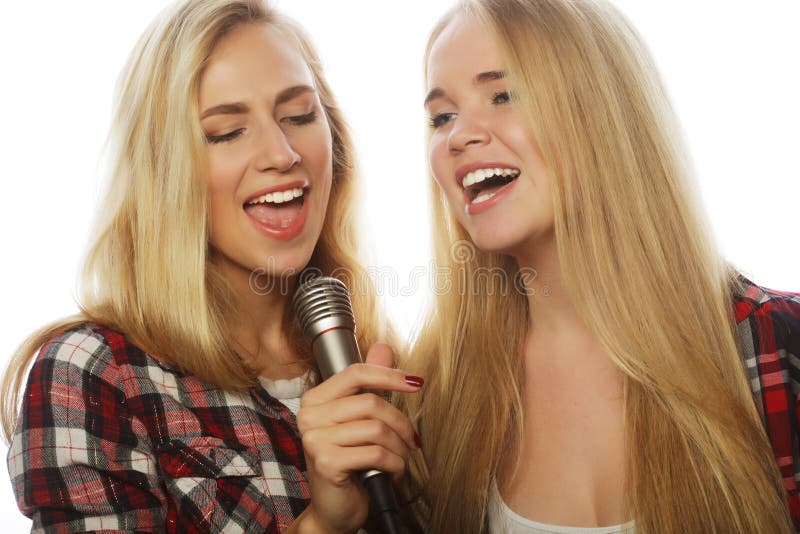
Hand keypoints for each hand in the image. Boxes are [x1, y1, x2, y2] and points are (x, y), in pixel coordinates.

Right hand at [294, 343, 422, 532]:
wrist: (334, 508)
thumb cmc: (348, 463)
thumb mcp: (358, 420)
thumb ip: (368, 384)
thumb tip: (383, 348)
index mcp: (315, 400)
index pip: (355, 373)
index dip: (389, 375)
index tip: (416, 382)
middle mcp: (309, 416)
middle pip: (371, 402)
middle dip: (401, 422)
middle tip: (412, 439)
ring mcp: (315, 439)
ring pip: (376, 429)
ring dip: (400, 447)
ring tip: (402, 457)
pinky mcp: (326, 462)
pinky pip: (376, 453)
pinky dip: (394, 464)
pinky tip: (394, 471)